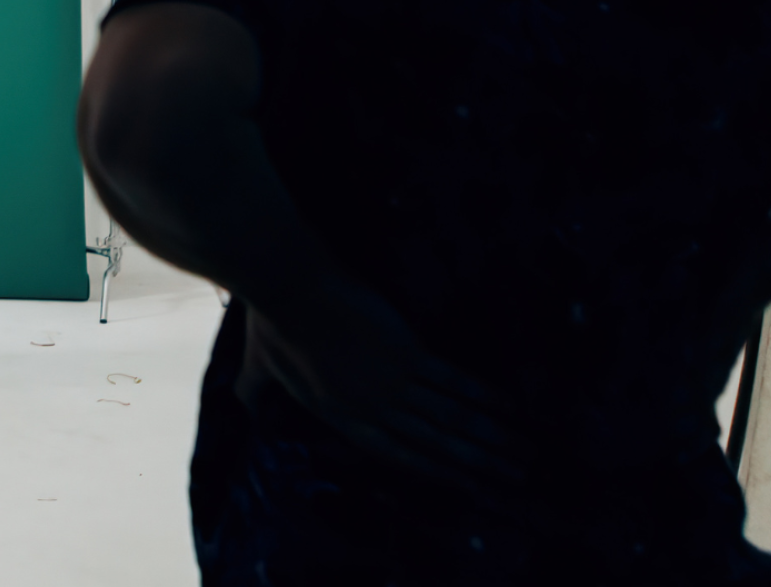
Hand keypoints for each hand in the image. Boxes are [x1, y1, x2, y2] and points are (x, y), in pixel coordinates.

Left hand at [239, 278, 527, 495]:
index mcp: (340, 417)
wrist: (288, 284)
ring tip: (524, 452)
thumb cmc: (270, 322)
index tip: (469, 486)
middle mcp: (372, 409)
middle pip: (437, 444)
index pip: (398, 455)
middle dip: (480, 463)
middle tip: (516, 478)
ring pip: (453, 420)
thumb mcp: (257, 370)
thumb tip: (246, 411)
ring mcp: (393, 384)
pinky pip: (455, 383)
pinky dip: (486, 398)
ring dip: (493, 438)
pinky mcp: (408, 353)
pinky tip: (511, 410)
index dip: (436, 472)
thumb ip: (256, 396)